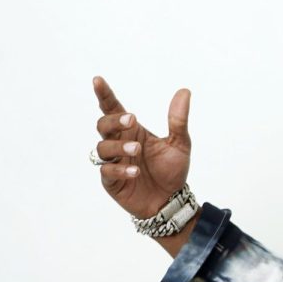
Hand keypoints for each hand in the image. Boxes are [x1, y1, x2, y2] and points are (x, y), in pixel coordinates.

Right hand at [91, 76, 191, 217]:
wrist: (172, 201)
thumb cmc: (171, 171)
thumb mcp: (180, 144)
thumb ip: (178, 120)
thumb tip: (184, 91)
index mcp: (131, 131)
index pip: (113, 108)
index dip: (104, 95)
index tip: (98, 80)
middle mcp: (119, 143)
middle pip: (103, 125)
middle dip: (114, 121)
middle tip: (132, 121)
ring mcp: (113, 162)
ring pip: (102, 148)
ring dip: (118, 146)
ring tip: (137, 150)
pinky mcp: (111, 181)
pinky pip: (107, 172)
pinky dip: (119, 170)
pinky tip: (135, 172)